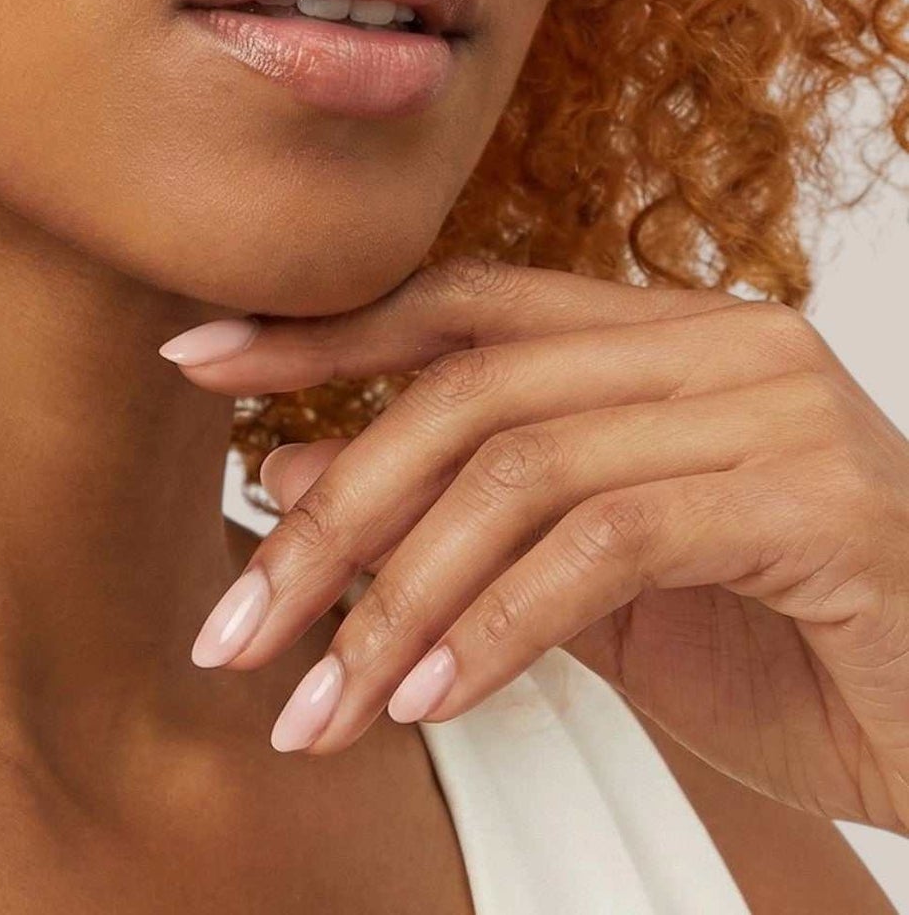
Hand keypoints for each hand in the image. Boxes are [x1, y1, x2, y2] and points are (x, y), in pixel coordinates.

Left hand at [159, 257, 908, 832]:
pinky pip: (602, 545)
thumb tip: (293, 469)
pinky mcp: (813, 497)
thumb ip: (461, 519)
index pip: (456, 305)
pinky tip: (431, 701)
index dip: (318, 330)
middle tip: (234, 628)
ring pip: (516, 470)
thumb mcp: (591, 584)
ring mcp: (770, 407)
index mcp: (659, 335)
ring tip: (321, 703)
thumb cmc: (796, 650)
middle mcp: (714, 342)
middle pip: (462, 394)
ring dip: (394, 599)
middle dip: (329, 516)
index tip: (194, 362)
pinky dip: (497, 626)